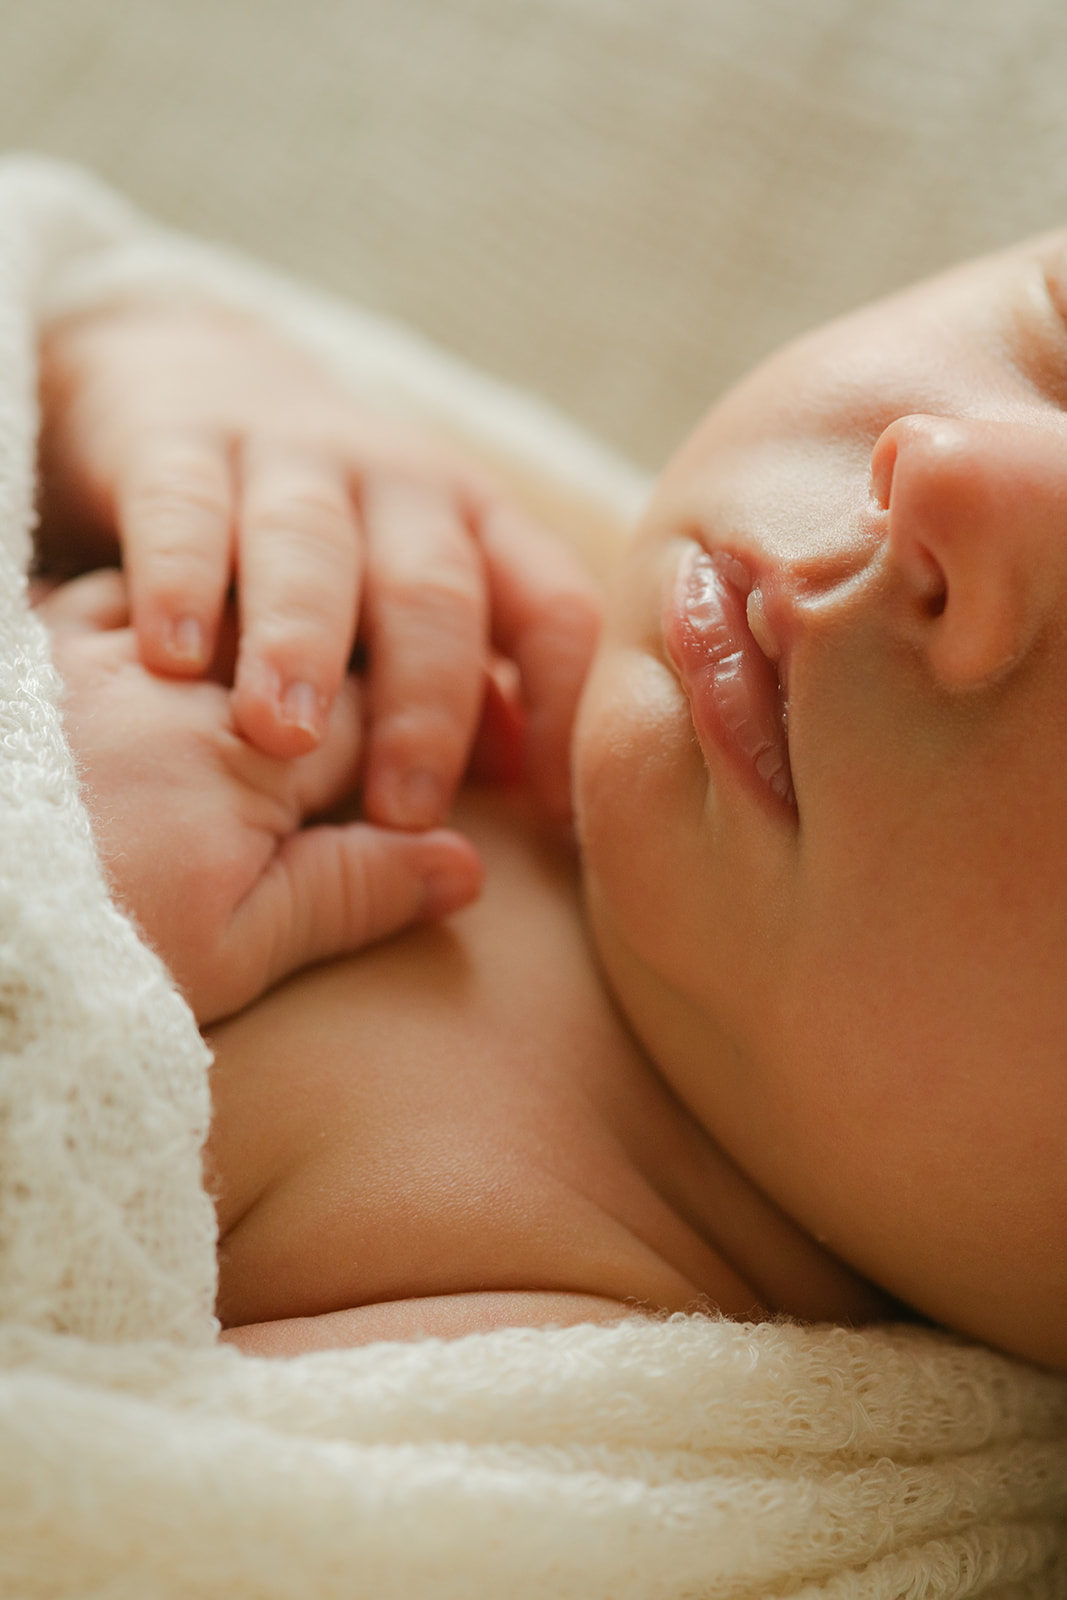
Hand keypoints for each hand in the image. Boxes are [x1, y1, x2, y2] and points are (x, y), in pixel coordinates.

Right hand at [36, 305, 601, 824]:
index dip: (564, 708)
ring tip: (284, 737)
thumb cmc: (322, 544)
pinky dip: (179, 579)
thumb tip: (521, 775)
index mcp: (478, 528)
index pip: (555, 609)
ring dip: (303, 642)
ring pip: (311, 546)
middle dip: (425, 705)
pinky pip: (184, 506)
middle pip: (434, 591)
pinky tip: (174, 656)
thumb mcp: (404, 597)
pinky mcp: (180, 444)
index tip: (547, 815)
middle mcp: (402, 486)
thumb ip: (462, 679)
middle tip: (404, 810)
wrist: (186, 382)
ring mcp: (292, 457)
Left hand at [37, 569, 482, 1023]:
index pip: (377, 720)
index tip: (438, 780)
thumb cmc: (85, 944)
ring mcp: (105, 640)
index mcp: (245, 754)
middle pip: (319, 636)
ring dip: (282, 615)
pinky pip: (127, 585)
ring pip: (231, 582)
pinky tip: (188, 643)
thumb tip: (463, 866)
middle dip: (372, 672)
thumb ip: (351, 894)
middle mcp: (187, 674)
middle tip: (388, 732)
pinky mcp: (38, 632)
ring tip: (297, 681)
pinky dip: (178, 601)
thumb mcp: (227, 955)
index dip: (428, 741)